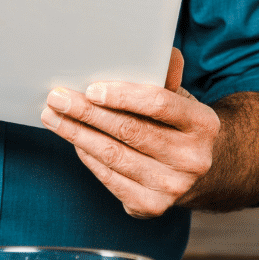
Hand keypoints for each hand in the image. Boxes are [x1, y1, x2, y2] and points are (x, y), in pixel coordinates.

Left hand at [40, 48, 221, 217]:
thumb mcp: (184, 99)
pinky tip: (74, 140)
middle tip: (58, 98)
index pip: (159, 105)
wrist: (205, 172)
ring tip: (54, 117)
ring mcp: (172, 187)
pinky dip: (88, 157)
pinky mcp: (151, 206)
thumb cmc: (182, 126)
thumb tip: (159, 53)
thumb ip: (167, 78)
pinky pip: (110, 178)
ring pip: (114, 156)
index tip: (91, 89)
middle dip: (88, 113)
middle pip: (130, 131)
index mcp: (204, 124)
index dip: (123, 96)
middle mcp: (192, 159)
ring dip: (77, 135)